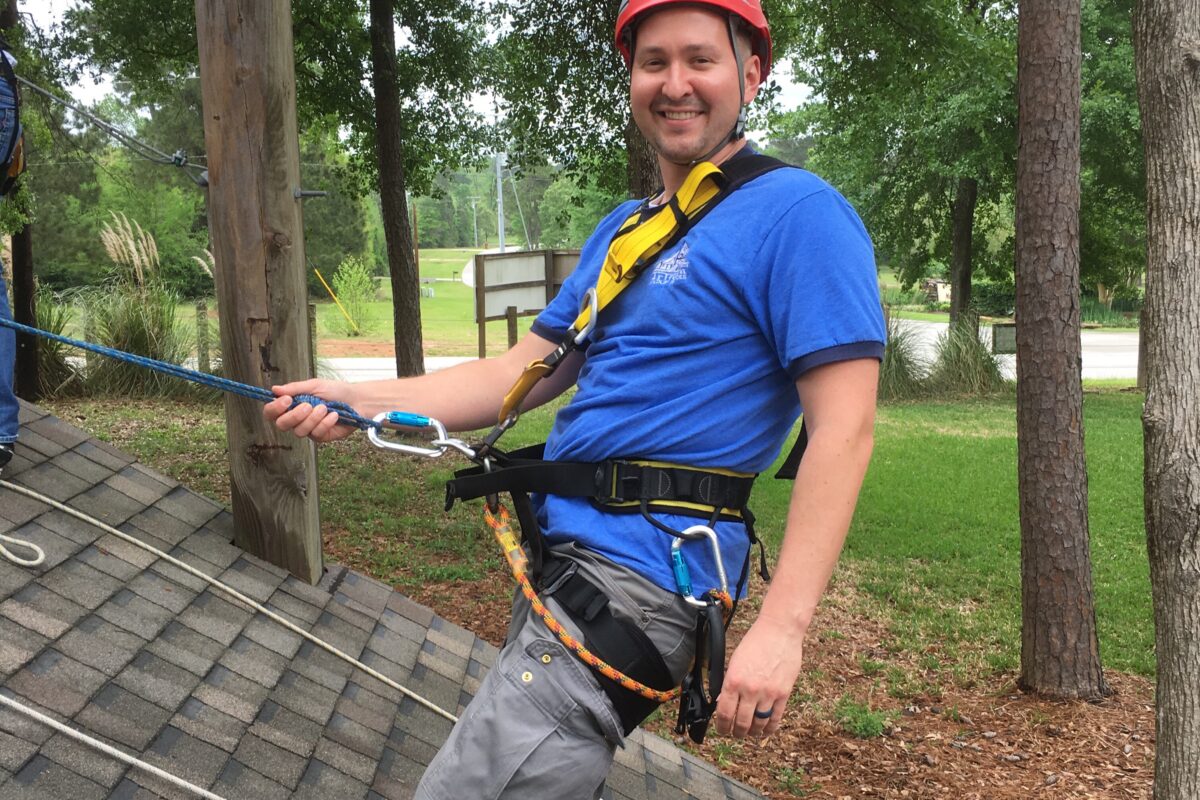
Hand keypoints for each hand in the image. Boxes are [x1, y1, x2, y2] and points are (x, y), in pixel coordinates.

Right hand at [263, 378, 357, 443]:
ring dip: (313, 418)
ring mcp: (308, 429)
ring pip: (299, 431)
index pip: (272, 412)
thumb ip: (295, 388)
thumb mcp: (315, 385)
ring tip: (325, 408)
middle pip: (282, 425)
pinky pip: (316, 434)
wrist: (357, 400)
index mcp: (291, 405)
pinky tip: (334, 415)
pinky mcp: (320, 437)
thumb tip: (274, 389)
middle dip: (294, 415)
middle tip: (308, 405)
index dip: (274, 408)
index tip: (287, 400)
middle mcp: (296, 419)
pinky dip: (325, 423)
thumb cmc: (335, 391)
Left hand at [713, 615, 804, 738]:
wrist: (779, 631)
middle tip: (734, 734)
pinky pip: (776, 718)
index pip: (724, 713)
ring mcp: (768, 693)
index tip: (721, 729)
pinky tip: (765, 730)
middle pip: (741, 723)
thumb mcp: (734, 661)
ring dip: (752, 733)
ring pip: (758, 724)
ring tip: (749, 733)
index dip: (721, 726)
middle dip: (736, 733)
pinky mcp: (784, 694)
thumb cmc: (756, 642)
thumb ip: (729, 682)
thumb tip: (723, 701)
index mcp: (734, 680)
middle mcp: (750, 690)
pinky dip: (769, 728)